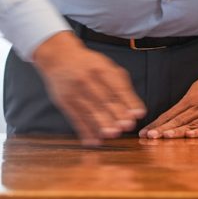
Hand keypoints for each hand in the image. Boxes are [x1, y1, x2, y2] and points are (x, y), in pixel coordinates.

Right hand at [31, 31, 145, 144]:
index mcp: (101, 69)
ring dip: (101, 124)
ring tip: (113, 134)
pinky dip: (84, 131)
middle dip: (116, 114)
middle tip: (127, 126)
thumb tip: (135, 109)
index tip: (138, 114)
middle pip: (103, 99)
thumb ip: (122, 86)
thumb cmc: (90, 65)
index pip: (117, 87)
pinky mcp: (64, 102)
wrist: (59, 57)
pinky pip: (75, 118)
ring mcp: (74, 91)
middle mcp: (87, 80)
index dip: (129, 101)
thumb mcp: (107, 67)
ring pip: (90, 110)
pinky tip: (93, 141)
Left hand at [140, 50, 197, 138]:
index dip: (157, 123)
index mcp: (191, 99)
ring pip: (191, 125)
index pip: (170, 114)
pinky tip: (189, 137)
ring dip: (176, 133)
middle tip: (149, 136)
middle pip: (178, 120)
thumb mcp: (197, 88)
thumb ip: (187, 103)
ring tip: (163, 138)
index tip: (145, 131)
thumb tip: (174, 115)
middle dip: (162, 130)